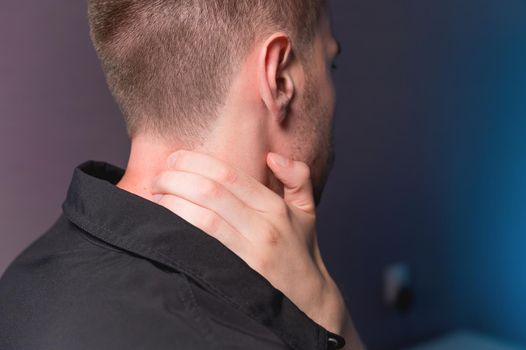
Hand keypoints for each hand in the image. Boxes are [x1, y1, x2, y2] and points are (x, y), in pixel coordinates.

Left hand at [152, 150, 362, 347]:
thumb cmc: (300, 252)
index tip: (175, 158)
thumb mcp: (307, 211)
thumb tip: (272, 156)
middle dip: (177, 179)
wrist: (308, 301)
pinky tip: (165, 223)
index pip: (228, 175)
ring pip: (203, 218)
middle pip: (211, 191)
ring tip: (157, 196)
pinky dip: (180, 230)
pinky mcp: (238, 275)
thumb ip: (297, 177)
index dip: (196, 162)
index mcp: (274, 206)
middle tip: (158, 178)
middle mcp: (264, 226)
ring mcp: (251, 252)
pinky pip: (203, 246)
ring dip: (173, 203)